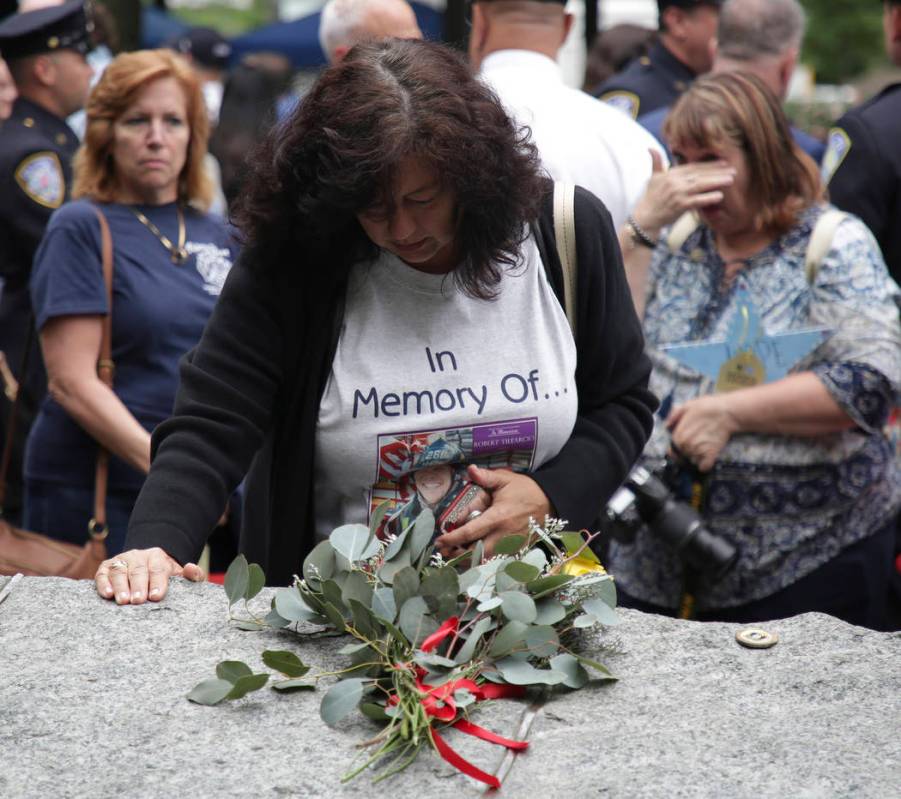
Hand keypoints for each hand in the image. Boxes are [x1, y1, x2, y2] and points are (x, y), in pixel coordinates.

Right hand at [95, 547, 202, 604]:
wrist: (147, 567)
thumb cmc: (165, 578)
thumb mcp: (180, 575)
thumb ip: (193, 575)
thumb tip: (191, 568)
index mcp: (158, 557)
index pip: (158, 569)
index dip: (157, 582)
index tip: (156, 596)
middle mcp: (138, 556)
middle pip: (138, 570)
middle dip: (138, 585)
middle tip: (138, 601)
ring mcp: (121, 560)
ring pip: (119, 571)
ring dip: (120, 586)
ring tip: (122, 601)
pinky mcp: (106, 567)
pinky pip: (102, 574)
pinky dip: (104, 583)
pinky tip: (107, 594)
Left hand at [434, 465, 550, 558]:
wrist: (551, 502)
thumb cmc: (526, 490)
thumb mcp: (506, 479)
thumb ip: (486, 477)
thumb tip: (470, 469)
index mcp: (498, 517)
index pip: (470, 532)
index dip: (452, 538)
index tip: (439, 541)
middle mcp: (503, 535)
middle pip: (475, 552)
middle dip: (457, 555)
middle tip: (443, 552)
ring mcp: (511, 545)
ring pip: (486, 560)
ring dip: (469, 560)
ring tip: (454, 557)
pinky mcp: (517, 550)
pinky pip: (497, 560)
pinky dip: (484, 561)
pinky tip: (473, 558)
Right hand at [631, 150, 735, 235]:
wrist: (645, 218)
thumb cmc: (650, 199)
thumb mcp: (652, 178)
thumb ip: (656, 163)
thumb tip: (650, 149)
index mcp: (671, 174)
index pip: (693, 167)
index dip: (709, 164)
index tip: (723, 163)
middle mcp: (674, 182)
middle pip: (700, 174)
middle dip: (718, 171)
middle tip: (733, 169)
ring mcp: (678, 193)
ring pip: (701, 185)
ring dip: (717, 182)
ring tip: (731, 180)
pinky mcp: (680, 206)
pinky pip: (698, 200)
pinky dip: (708, 198)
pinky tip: (719, 196)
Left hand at [666, 395, 739, 471]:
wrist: (728, 412)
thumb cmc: (707, 407)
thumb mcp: (687, 406)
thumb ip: (674, 416)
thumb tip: (667, 426)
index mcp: (679, 435)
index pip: (673, 449)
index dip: (678, 448)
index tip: (683, 446)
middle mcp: (686, 445)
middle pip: (683, 456)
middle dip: (687, 452)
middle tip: (696, 444)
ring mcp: (698, 451)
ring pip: (693, 461)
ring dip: (696, 458)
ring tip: (703, 448)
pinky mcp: (711, 454)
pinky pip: (704, 467)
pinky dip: (705, 465)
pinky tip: (707, 459)